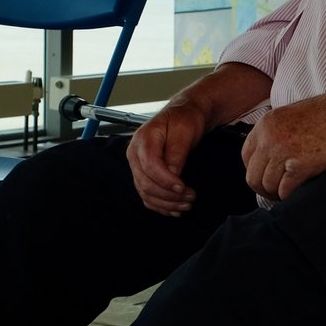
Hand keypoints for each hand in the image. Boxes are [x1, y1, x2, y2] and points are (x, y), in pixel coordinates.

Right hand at [127, 100, 210, 215]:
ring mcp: (137, 166)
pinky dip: (160, 205)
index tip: (184, 187)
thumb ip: (177, 152)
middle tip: (191, 198)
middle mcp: (135, 154)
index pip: (150, 166)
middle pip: (146, 183)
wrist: (184, 115)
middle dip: (169, 195)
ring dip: (166, 203)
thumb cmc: (185, 118)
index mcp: (143, 139)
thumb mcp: (184, 130)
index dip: (166, 181)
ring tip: (187, 205)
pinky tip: (175, 210)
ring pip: (145, 193)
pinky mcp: (143, 174)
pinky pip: (147, 196)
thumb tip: (174, 174)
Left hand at [241, 94, 325, 201]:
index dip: (253, 170)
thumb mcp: (288, 115)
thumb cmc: (325, 113)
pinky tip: (295, 192)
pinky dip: (288, 195)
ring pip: (267, 186)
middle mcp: (270, 139)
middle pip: (252, 176)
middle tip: (272, 191)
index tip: (263, 176)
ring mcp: (284, 153)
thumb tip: (268, 159)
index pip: (245, 156)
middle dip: (261, 188)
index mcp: (265, 125)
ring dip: (275, 193)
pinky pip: (285, 190)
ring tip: (284, 193)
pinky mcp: (301, 166)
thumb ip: (273, 134)